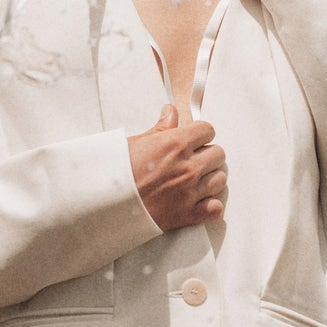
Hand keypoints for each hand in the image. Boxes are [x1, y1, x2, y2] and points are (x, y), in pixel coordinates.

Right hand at [127, 105, 226, 230]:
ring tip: (196, 178)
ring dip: (210, 177)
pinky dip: (210, 204)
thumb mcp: (137, 142)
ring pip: (220, 179)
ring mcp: (190, 191)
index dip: (200, 133)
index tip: (194, 138)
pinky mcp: (188, 214)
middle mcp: (187, 166)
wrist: (106, 204)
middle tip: (194, 158)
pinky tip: (198, 199)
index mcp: (175, 144)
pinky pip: (216, 208)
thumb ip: (161, 127)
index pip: (208, 130)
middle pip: (218, 154)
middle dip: (207, 153)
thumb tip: (171, 111)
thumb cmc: (117, 172)